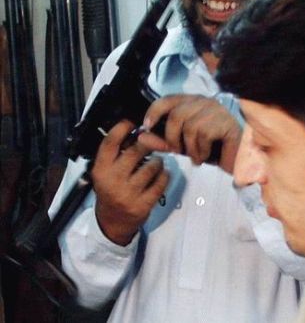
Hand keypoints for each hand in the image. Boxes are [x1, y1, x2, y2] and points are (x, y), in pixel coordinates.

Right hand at [92, 120, 168, 245]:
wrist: (113, 222)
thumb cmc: (112, 189)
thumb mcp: (107, 170)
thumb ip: (118, 152)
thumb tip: (140, 130)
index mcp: (101, 169)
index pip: (110, 142)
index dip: (123, 127)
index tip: (133, 122)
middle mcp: (113, 180)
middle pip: (138, 149)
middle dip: (148, 144)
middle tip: (151, 144)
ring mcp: (128, 193)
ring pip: (154, 165)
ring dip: (158, 161)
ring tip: (154, 164)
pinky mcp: (143, 204)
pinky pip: (162, 180)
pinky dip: (165, 175)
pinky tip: (159, 175)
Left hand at [141, 95, 241, 172]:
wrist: (237, 161)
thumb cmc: (211, 150)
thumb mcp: (182, 146)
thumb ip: (162, 141)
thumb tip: (141, 136)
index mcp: (193, 102)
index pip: (168, 99)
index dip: (154, 111)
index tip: (147, 126)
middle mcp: (205, 101)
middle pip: (176, 114)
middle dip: (172, 138)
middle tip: (179, 151)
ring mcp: (216, 110)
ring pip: (189, 126)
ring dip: (189, 147)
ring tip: (196, 155)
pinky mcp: (225, 121)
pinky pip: (203, 135)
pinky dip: (201, 151)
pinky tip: (207, 155)